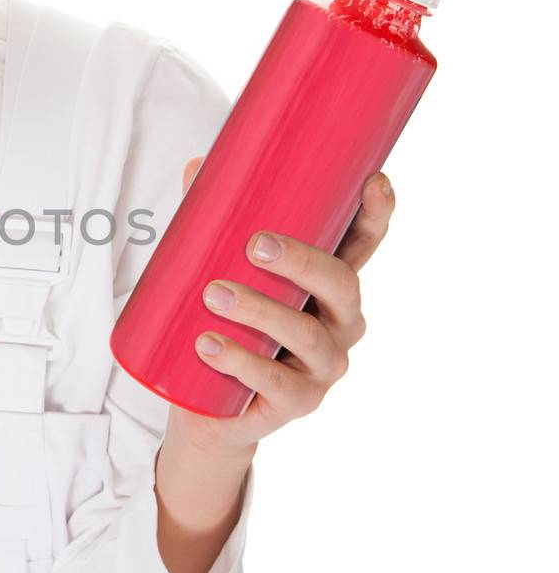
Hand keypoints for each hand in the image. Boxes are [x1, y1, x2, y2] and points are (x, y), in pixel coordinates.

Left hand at [168, 158, 395, 455]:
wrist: (208, 407)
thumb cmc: (225, 324)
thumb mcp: (221, 271)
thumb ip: (214, 222)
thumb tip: (195, 165)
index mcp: (330, 285)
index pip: (363, 246)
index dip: (376, 216)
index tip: (374, 182)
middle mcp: (341, 323)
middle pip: (341, 285)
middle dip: (302, 261)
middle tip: (255, 244)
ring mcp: (324, 366)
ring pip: (305, 334)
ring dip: (260, 311)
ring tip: (214, 294)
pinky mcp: (298, 404)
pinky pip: (276, 384)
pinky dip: (242, 363)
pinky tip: (210, 346)